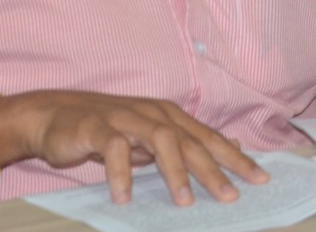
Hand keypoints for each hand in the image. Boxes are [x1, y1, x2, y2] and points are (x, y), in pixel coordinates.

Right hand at [13, 90, 268, 204]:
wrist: (54, 116)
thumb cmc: (107, 131)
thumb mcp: (149, 138)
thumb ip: (185, 144)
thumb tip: (230, 146)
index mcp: (171, 117)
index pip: (210, 139)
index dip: (236, 158)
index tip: (261, 179)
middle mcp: (154, 113)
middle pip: (192, 141)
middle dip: (215, 169)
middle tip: (231, 196)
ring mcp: (127, 118)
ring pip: (161, 140)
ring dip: (174, 172)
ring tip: (185, 201)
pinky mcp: (96, 127)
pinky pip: (114, 148)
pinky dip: (122, 172)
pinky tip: (125, 197)